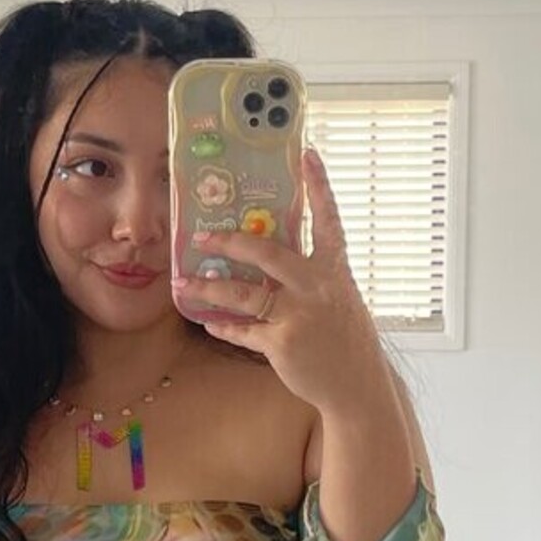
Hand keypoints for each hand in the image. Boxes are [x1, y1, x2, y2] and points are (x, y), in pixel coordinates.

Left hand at [173, 148, 389, 417]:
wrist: (356, 385)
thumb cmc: (345, 338)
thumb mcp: (338, 298)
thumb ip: (310, 276)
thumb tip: (269, 257)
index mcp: (334, 270)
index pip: (328, 220)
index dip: (319, 186)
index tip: (307, 154)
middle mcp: (316, 287)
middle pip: (267, 253)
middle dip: (230, 241)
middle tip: (202, 235)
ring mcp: (298, 316)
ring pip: (243, 294)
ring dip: (209, 287)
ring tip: (183, 283)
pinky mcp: (281, 344)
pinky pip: (243, 330)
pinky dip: (223, 326)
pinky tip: (209, 321)